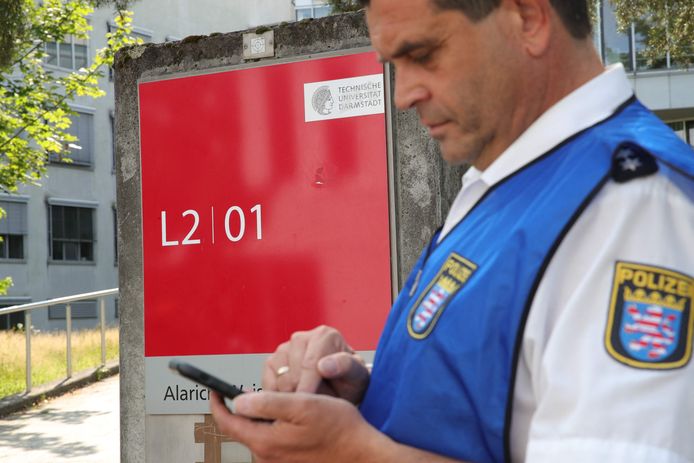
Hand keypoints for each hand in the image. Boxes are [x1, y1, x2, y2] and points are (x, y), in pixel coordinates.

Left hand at [210, 390, 388, 462]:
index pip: (229, 422)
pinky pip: (272, 439)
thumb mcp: (302, 405)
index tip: (213, 388)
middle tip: (247, 388)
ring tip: (273, 398)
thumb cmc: (338, 428)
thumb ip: (267, 402)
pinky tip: (289, 414)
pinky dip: (272, 424)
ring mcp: (279, 460)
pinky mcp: (290, 460)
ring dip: (259, 415)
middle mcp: (268, 456)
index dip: (218, 403)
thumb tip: (238, 401)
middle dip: (241, 407)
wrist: (362, 453)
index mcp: (266, 442)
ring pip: (258, 433)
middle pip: (242, 428)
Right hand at [263, 325, 369, 403]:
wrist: (341, 388)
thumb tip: (324, 365)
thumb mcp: (358, 376)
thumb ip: (345, 367)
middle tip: (315, 407)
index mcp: (325, 335)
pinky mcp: (272, 362)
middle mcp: (302, 338)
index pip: (310, 364)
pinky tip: (294, 400)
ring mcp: (284, 348)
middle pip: (292, 374)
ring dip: (291, 396)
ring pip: (279, 380)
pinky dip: (278, 396)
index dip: (308, 388)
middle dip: (302, 395)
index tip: (307, 404)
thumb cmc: (350, 381)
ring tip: (308, 402)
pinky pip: (268, 383)